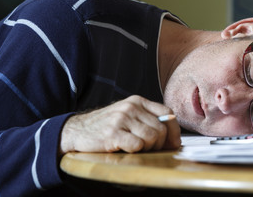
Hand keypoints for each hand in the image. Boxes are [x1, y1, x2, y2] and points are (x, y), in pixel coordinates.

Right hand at [59, 95, 180, 154]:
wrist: (77, 130)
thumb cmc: (106, 125)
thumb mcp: (127, 114)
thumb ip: (147, 119)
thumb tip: (172, 135)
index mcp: (137, 101)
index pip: (167, 112)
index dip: (174, 129)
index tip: (174, 142)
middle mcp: (131, 107)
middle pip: (161, 128)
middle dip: (160, 143)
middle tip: (150, 149)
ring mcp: (121, 119)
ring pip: (152, 137)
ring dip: (149, 148)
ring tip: (138, 148)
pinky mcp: (112, 133)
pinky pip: (137, 145)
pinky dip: (136, 151)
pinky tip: (127, 149)